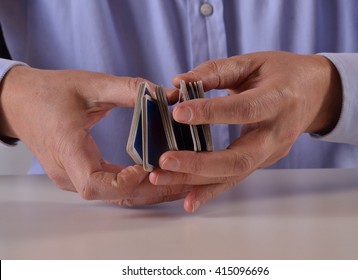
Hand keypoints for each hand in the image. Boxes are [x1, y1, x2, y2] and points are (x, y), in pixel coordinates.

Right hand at [0, 66, 188, 204]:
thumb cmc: (49, 93)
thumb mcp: (89, 85)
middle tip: (184, 181)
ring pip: (113, 195)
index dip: (123, 183)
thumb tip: (166, 94)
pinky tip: (155, 177)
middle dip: (150, 190)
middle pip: (112, 195)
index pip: (93, 183)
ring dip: (146, 191)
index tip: (148, 168)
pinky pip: (109, 187)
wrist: (18, 102)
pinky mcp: (78, 174)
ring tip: (179, 183)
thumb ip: (128, 89)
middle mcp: (68, 171)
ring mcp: (72, 176)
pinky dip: (134, 185)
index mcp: (67, 148)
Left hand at [150, 51, 341, 211]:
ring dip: (196, 180)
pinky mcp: (264, 161)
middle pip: (239, 157)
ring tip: (162, 178)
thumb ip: (216, 71)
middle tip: (164, 161)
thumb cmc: (283, 73)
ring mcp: (272, 152)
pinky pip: (236, 178)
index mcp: (279, 99)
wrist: (316, 93)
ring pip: (234, 173)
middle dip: (198, 162)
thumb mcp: (253, 61)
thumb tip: (179, 82)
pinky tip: (189, 201)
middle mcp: (277, 133)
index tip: (178, 112)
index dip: (211, 113)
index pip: (243, 109)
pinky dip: (211, 191)